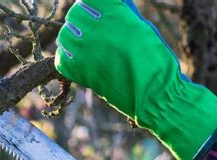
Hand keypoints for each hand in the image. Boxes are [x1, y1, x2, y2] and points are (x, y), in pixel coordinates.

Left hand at [54, 0, 216, 159]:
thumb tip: (110, 7)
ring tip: (86, 47)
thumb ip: (121, 14)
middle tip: (92, 31)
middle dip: (82, 20)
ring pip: (65, 36)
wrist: (153, 93)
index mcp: (112, 13)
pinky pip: (62, 59)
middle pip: (74, 15)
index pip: (87, 0)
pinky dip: (68, 59)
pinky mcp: (78, 71)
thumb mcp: (142, 26)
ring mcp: (83, 50)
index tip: (97, 12)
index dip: (91, 5)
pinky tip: (81, 62)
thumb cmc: (154, 58)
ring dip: (73, 39)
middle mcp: (94, 28)